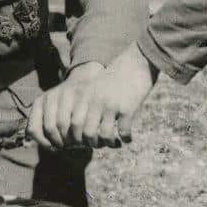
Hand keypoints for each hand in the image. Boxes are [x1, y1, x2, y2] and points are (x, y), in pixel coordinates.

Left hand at [26, 49, 157, 148]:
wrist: (136, 63)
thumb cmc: (113, 80)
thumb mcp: (93, 89)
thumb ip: (82, 105)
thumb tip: (76, 134)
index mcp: (83, 96)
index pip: (71, 124)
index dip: (74, 138)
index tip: (80, 143)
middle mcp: (94, 101)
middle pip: (85, 132)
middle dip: (90, 143)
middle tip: (97, 144)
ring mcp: (111, 105)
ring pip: (104, 136)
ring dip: (108, 143)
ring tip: (113, 143)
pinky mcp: (127, 108)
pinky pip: (124, 132)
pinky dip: (126, 138)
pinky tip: (127, 138)